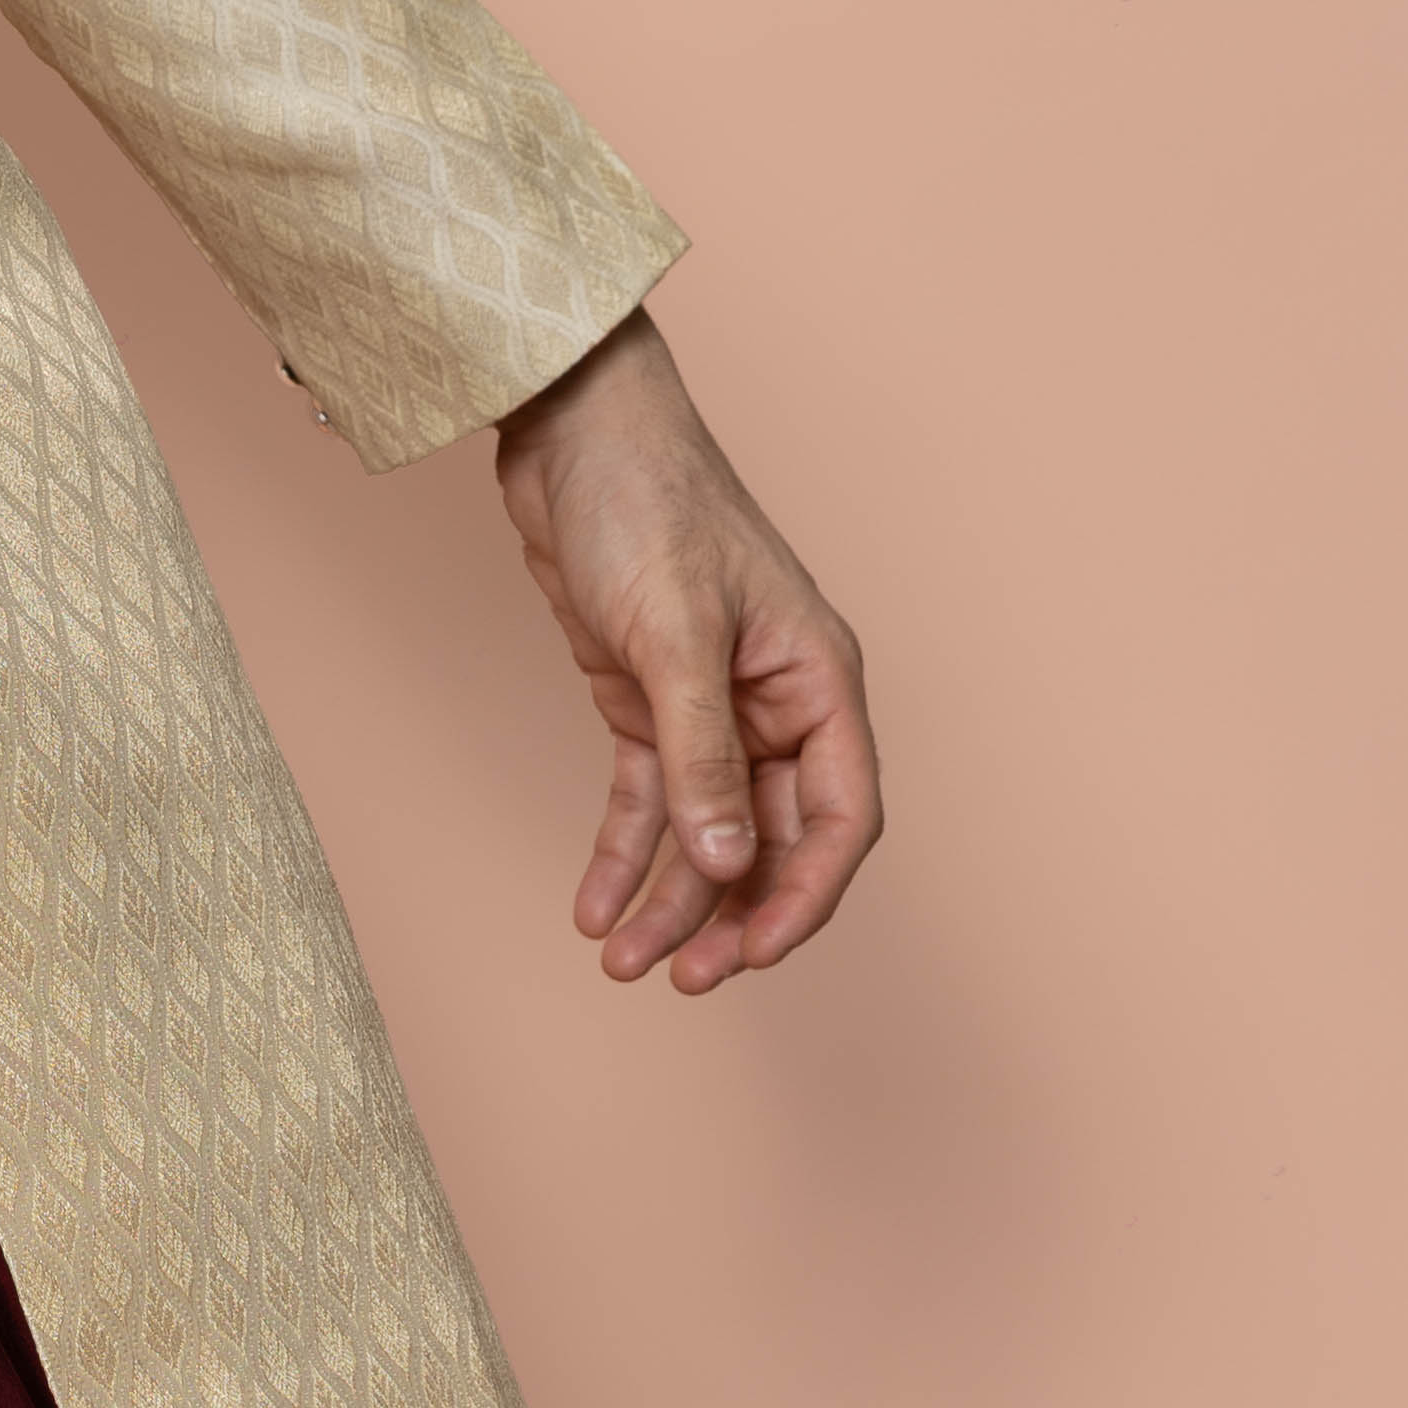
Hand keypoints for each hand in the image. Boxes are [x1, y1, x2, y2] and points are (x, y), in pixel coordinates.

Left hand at [491, 312, 880, 992]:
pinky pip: (649, 797)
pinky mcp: (646, 699)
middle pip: (770, 839)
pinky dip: (625, 853)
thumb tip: (728, 860)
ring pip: (705, 830)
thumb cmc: (645, 502)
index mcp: (818, 682)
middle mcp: (776, 704)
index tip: (752, 956)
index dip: (804, 896)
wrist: (568, 430)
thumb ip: (702, 751)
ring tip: (620, 962)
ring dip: (669, 898)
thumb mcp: (674, 631)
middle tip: (676, 978)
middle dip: (727, 914)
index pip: (839, 818)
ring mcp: (711, 706)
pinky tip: (595, 905)